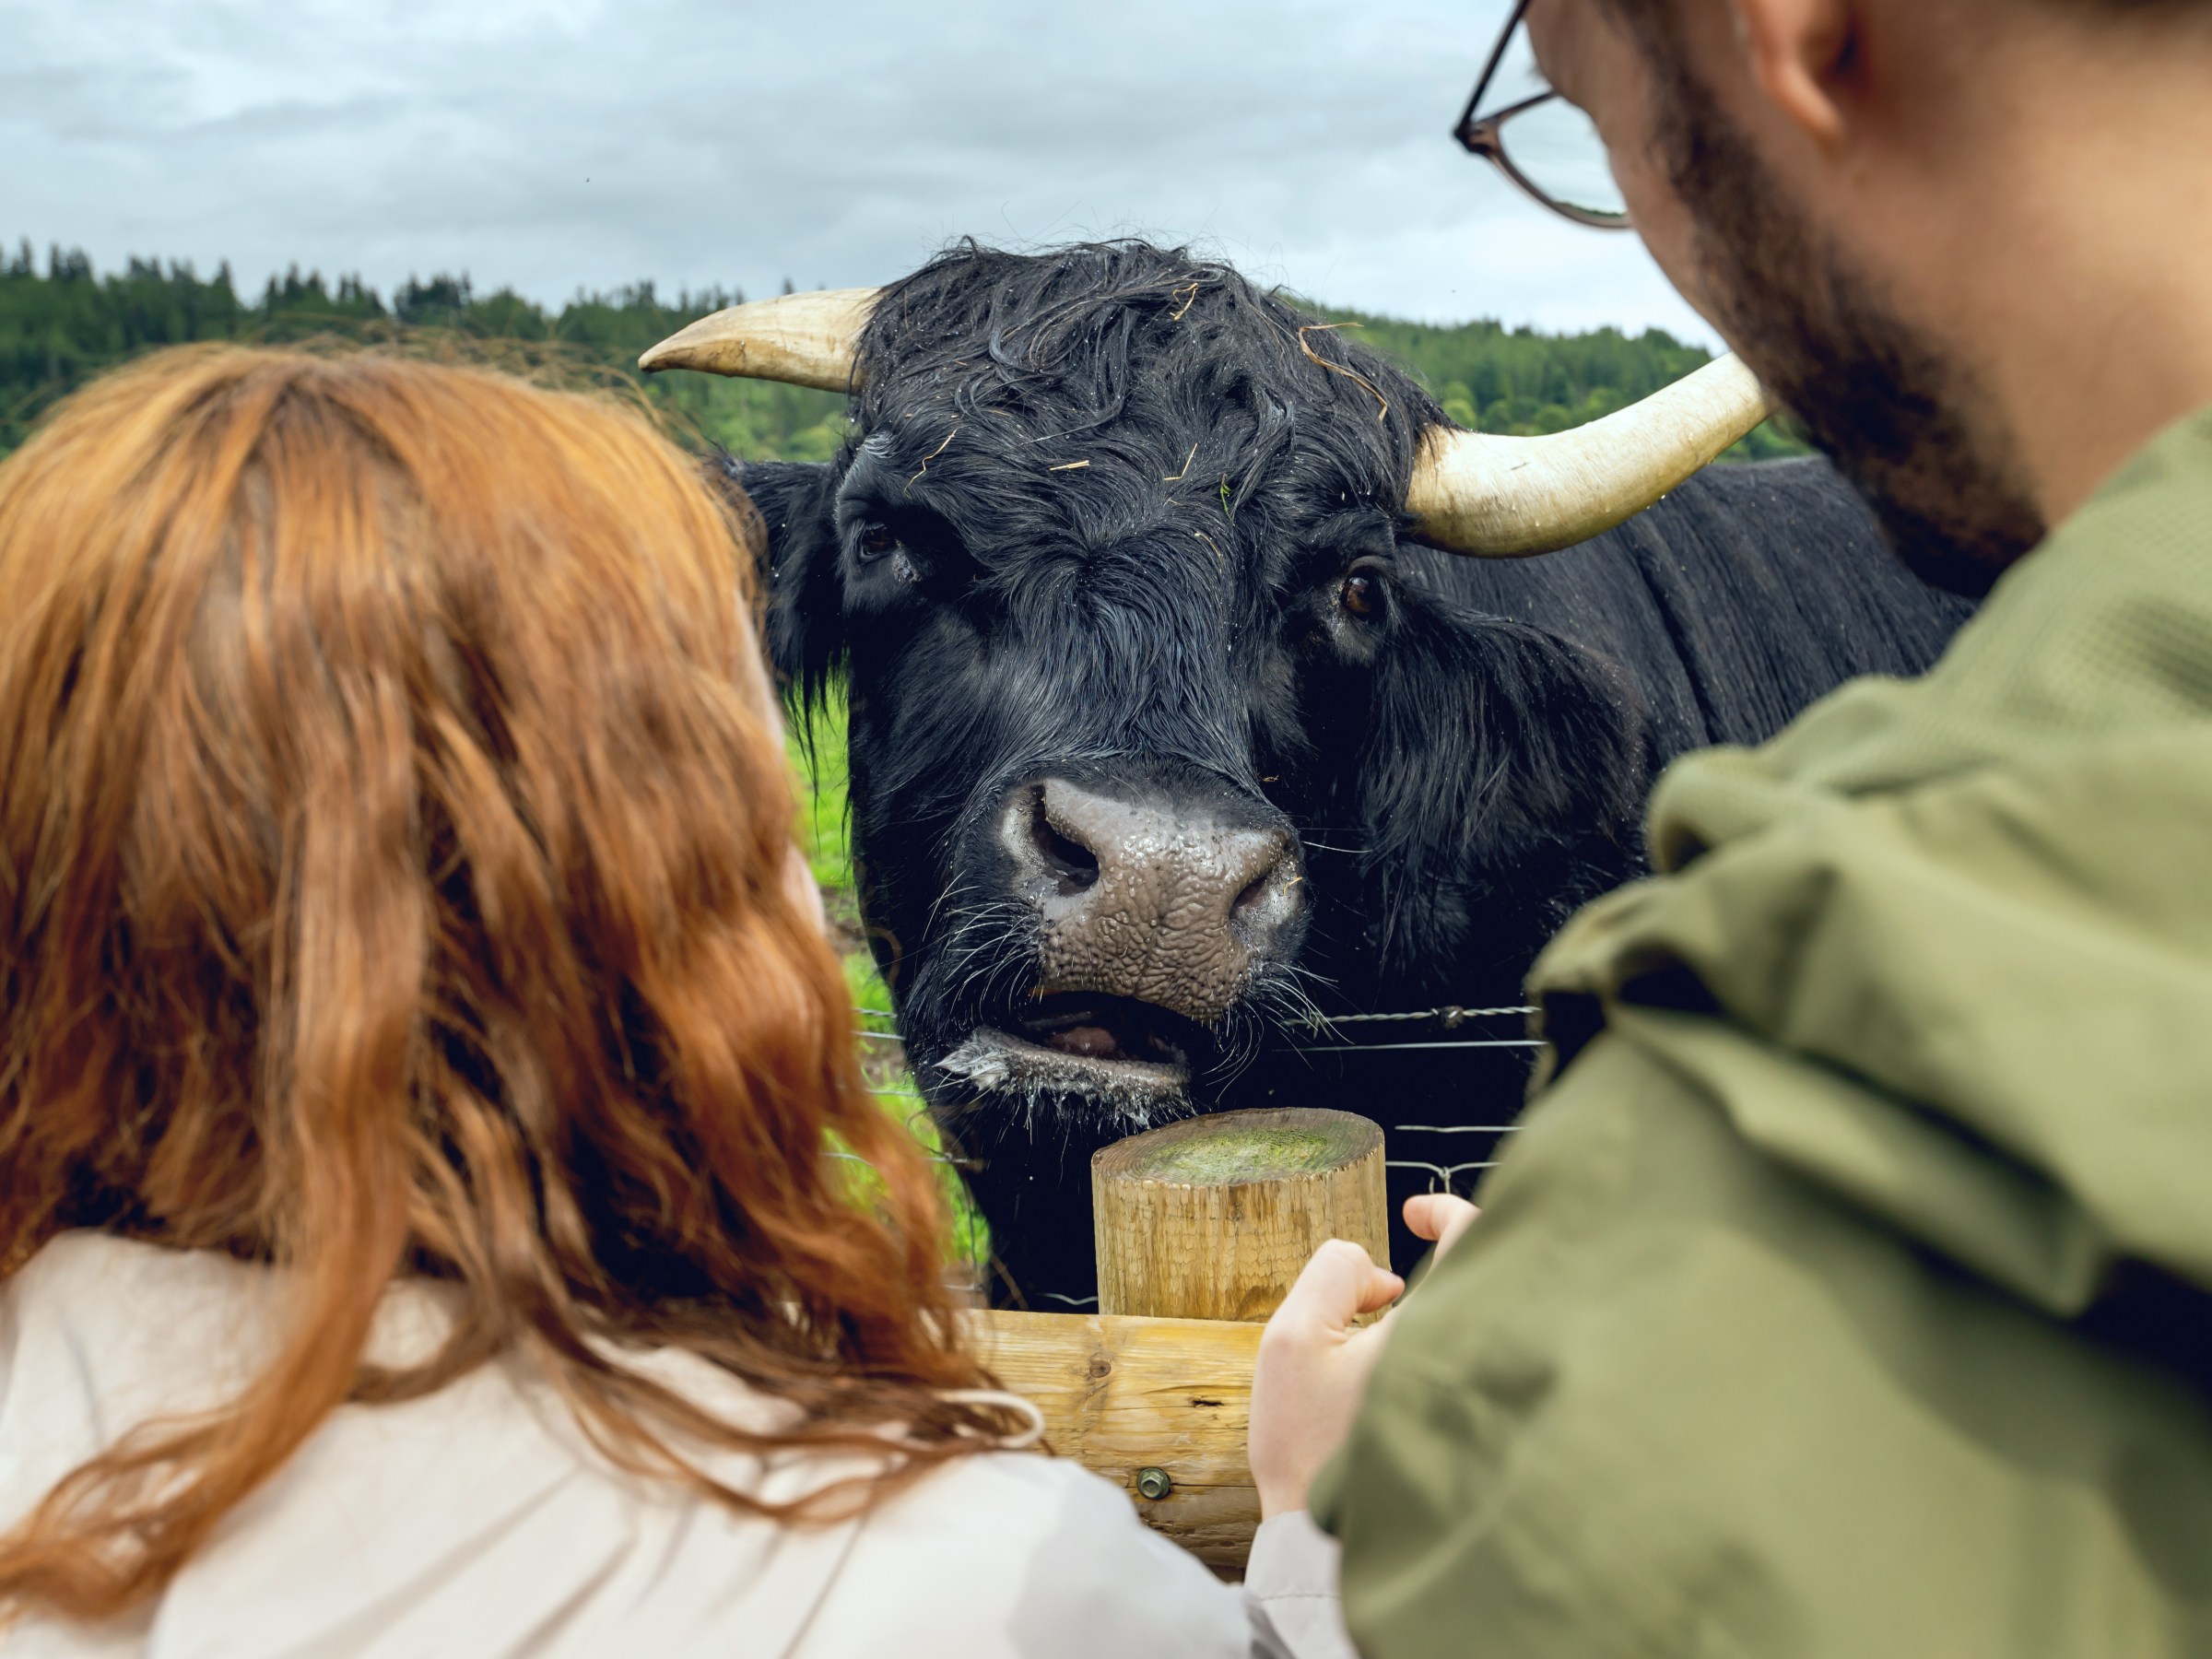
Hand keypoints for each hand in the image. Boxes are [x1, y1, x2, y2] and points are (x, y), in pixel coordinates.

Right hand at [1247, 1194, 1479, 1519]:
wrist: (1317, 1537)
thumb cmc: (1305, 1443)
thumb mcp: (1293, 1338)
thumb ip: (1334, 1274)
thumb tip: (1381, 1273)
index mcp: (1438, 1334)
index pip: (1477, 1240)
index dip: (1448, 1211)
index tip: (1414, 1215)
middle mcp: (1476, 1363)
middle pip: (1483, 1282)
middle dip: (1435, 1270)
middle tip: (1380, 1294)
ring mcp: (1480, 1399)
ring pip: (1474, 1324)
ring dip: (1430, 1314)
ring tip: (1372, 1352)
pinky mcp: (1474, 1429)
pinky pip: (1470, 1363)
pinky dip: (1435, 1352)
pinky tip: (1387, 1380)